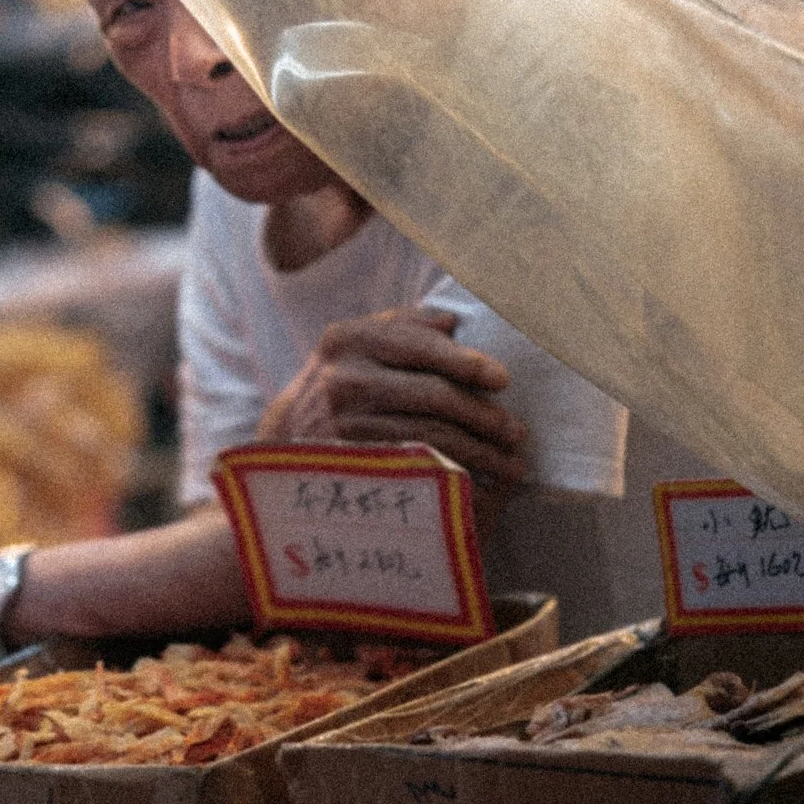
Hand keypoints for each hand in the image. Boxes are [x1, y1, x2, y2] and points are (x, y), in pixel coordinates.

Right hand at [255, 306, 529, 524]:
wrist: (285, 442)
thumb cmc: (340, 385)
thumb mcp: (357, 345)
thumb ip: (403, 326)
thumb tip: (455, 321)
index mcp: (349, 338)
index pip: (421, 346)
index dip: (467, 363)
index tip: (503, 380)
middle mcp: (342, 379)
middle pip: (434, 396)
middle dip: (485, 417)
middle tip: (518, 433)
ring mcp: (343, 425)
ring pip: (431, 438)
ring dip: (480, 452)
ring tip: (511, 463)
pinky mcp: (350, 466)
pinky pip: (415, 470)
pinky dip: (454, 476)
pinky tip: (480, 482)